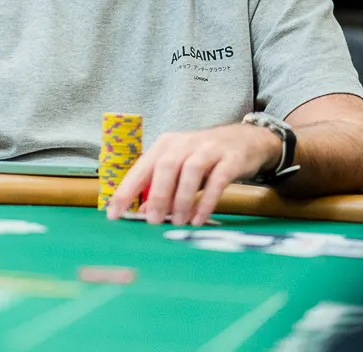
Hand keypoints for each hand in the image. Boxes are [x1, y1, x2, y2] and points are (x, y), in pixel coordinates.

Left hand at [105, 124, 279, 226]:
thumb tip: (144, 212)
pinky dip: (206, 201)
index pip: (141, 167)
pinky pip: (217, 180)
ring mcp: (209, 148)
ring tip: (178, 223)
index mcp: (166, 145)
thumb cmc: (207, 157)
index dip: (126, 190)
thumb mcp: (181, 168)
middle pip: (166, 167)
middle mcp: (185, 143)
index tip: (114, 214)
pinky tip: (198, 219)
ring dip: (182, 199)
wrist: (248, 139)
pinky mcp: (231, 159)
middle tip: (153, 222)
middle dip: (157, 196)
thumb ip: (163, 187)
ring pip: (190, 171)